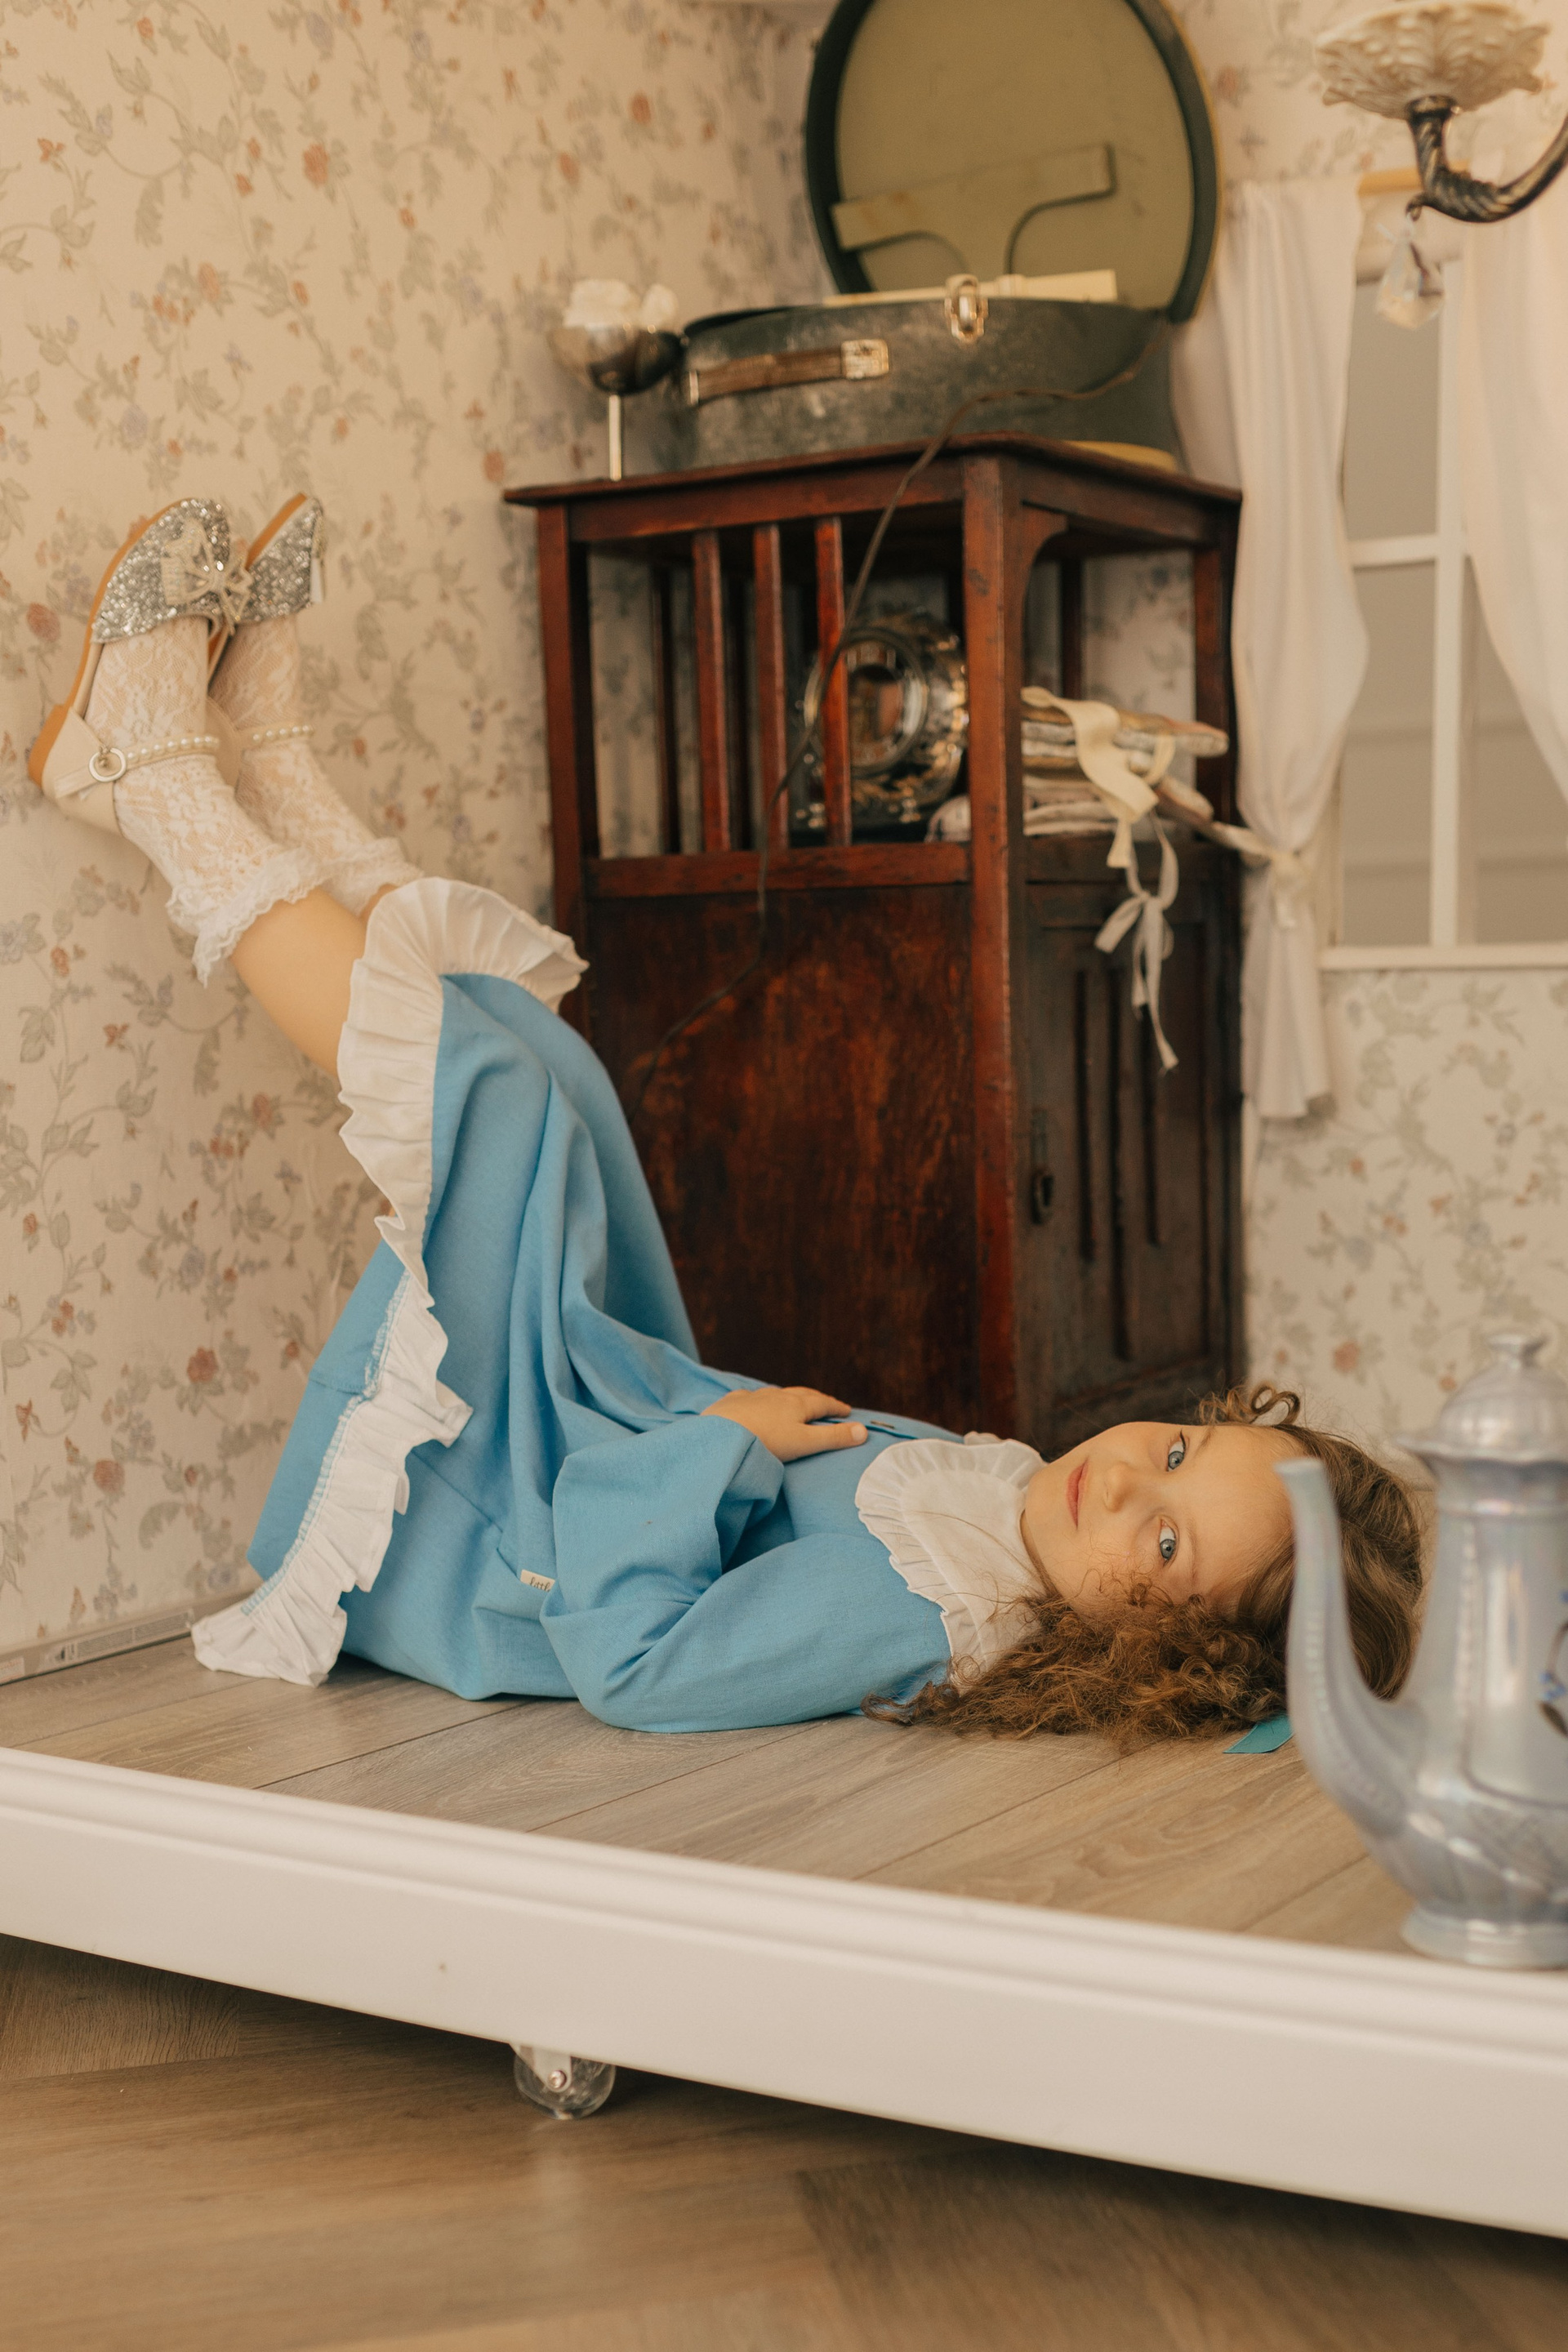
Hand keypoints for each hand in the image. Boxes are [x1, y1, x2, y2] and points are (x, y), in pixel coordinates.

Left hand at [702, 1386, 868, 1463]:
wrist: (721, 1434)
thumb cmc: (766, 1441)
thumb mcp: (804, 1443)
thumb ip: (833, 1438)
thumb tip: (864, 1431)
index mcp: (797, 1405)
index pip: (823, 1403)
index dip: (836, 1408)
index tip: (847, 1411)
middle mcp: (777, 1396)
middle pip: (802, 1394)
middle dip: (816, 1399)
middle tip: (826, 1404)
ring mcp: (754, 1397)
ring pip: (777, 1394)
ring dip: (790, 1398)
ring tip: (794, 1403)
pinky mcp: (733, 1403)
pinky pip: (751, 1397)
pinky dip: (761, 1400)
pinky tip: (756, 1402)